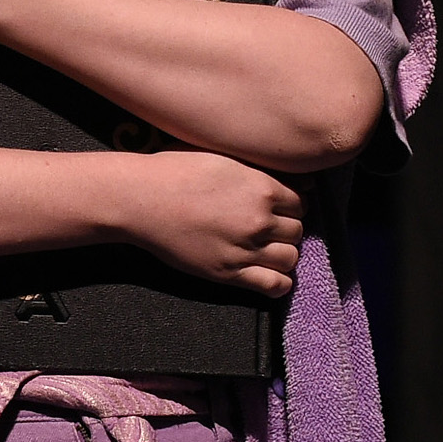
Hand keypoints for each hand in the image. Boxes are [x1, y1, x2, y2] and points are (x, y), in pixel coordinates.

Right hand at [112, 151, 302, 296]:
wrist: (141, 199)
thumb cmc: (176, 171)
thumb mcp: (223, 157)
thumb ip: (258, 169)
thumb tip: (293, 181)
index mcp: (261, 188)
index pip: (301, 204)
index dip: (292, 206)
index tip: (279, 209)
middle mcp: (259, 220)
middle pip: (297, 231)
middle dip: (287, 230)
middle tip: (270, 229)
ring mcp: (245, 249)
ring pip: (290, 258)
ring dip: (284, 254)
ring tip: (268, 250)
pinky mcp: (228, 273)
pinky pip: (274, 284)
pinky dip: (280, 282)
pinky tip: (271, 274)